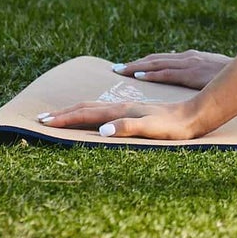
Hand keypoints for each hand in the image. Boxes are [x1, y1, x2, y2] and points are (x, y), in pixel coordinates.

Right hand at [37, 98, 205, 140]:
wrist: (196, 116)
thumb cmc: (175, 127)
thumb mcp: (151, 130)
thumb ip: (127, 128)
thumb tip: (101, 131)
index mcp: (122, 112)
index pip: (86, 114)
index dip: (64, 118)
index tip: (42, 122)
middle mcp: (123, 107)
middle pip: (87, 107)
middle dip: (63, 113)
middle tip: (40, 118)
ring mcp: (129, 108)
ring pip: (96, 107)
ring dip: (75, 110)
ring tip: (60, 114)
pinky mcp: (136, 112)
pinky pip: (108, 110)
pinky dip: (92, 111)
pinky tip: (94, 113)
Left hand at [110, 49, 231, 88]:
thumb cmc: (232, 77)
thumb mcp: (212, 73)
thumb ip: (198, 75)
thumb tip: (189, 81)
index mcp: (191, 58)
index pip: (162, 60)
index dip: (144, 63)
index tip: (127, 68)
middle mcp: (187, 58)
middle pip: (155, 60)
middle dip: (135, 63)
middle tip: (116, 68)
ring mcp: (189, 64)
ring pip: (157, 63)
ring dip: (137, 66)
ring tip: (120, 70)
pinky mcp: (192, 73)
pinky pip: (167, 72)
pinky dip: (151, 73)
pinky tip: (138, 75)